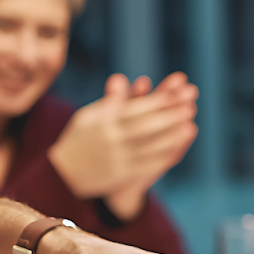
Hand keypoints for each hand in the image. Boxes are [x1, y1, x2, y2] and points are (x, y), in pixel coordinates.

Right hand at [48, 72, 197, 218]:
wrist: (63, 175)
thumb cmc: (79, 139)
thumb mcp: (88, 117)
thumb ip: (109, 101)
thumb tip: (121, 79)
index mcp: (103, 122)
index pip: (134, 108)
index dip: (156, 101)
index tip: (174, 92)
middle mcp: (112, 139)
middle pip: (146, 126)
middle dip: (170, 115)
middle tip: (190, 105)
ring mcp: (118, 158)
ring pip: (150, 145)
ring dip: (172, 135)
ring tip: (190, 124)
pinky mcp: (123, 174)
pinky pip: (147, 163)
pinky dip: (164, 154)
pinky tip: (178, 146)